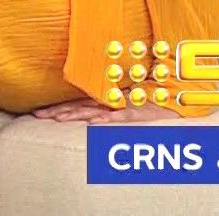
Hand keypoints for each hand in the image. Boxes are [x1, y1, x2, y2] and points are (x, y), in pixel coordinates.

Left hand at [32, 97, 175, 123]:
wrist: (181, 95)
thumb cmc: (153, 101)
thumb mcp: (127, 104)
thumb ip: (109, 109)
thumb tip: (88, 119)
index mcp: (107, 99)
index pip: (77, 104)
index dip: (57, 108)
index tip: (37, 113)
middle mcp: (112, 101)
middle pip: (80, 107)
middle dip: (57, 111)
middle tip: (37, 116)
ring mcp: (124, 106)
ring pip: (95, 110)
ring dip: (75, 114)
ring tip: (57, 119)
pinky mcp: (139, 113)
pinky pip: (120, 116)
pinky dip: (107, 119)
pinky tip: (92, 123)